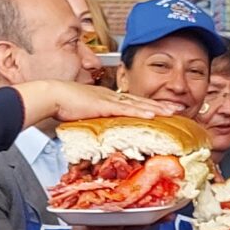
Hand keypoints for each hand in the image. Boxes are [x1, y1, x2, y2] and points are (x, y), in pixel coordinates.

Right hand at [12, 80, 183, 126]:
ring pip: (138, 104)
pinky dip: (141, 111)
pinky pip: (126, 109)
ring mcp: (109, 100)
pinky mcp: (104, 105)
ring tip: (173, 111)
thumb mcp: (82, 115)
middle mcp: (111, 97)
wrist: (52, 96)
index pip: (132, 103)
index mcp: (106, 98)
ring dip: (157, 108)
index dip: (148, 106)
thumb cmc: (61, 105)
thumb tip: (98, 133)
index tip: (162, 110)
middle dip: (160, 105)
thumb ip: (93, 122)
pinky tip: (152, 114)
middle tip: (178, 108)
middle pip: (141, 101)